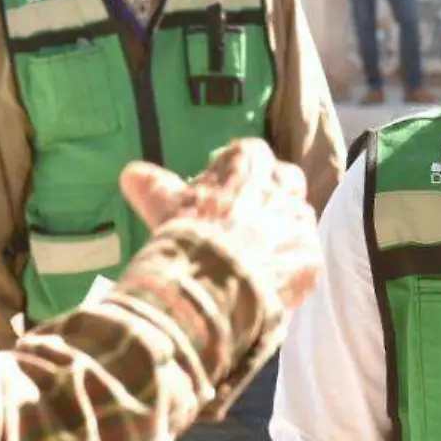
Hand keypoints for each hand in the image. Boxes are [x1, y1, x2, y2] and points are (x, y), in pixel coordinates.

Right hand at [119, 138, 321, 316]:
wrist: (211, 288)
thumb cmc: (186, 236)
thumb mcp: (161, 204)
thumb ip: (150, 184)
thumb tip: (130, 173)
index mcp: (248, 161)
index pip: (248, 153)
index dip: (233, 173)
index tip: (220, 192)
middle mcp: (282, 184)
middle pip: (284, 179)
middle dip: (270, 193)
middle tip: (246, 218)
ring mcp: (299, 221)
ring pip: (297, 218)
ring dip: (280, 230)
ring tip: (255, 254)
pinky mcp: (310, 256)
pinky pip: (303, 257)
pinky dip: (288, 266)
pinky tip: (266, 280)